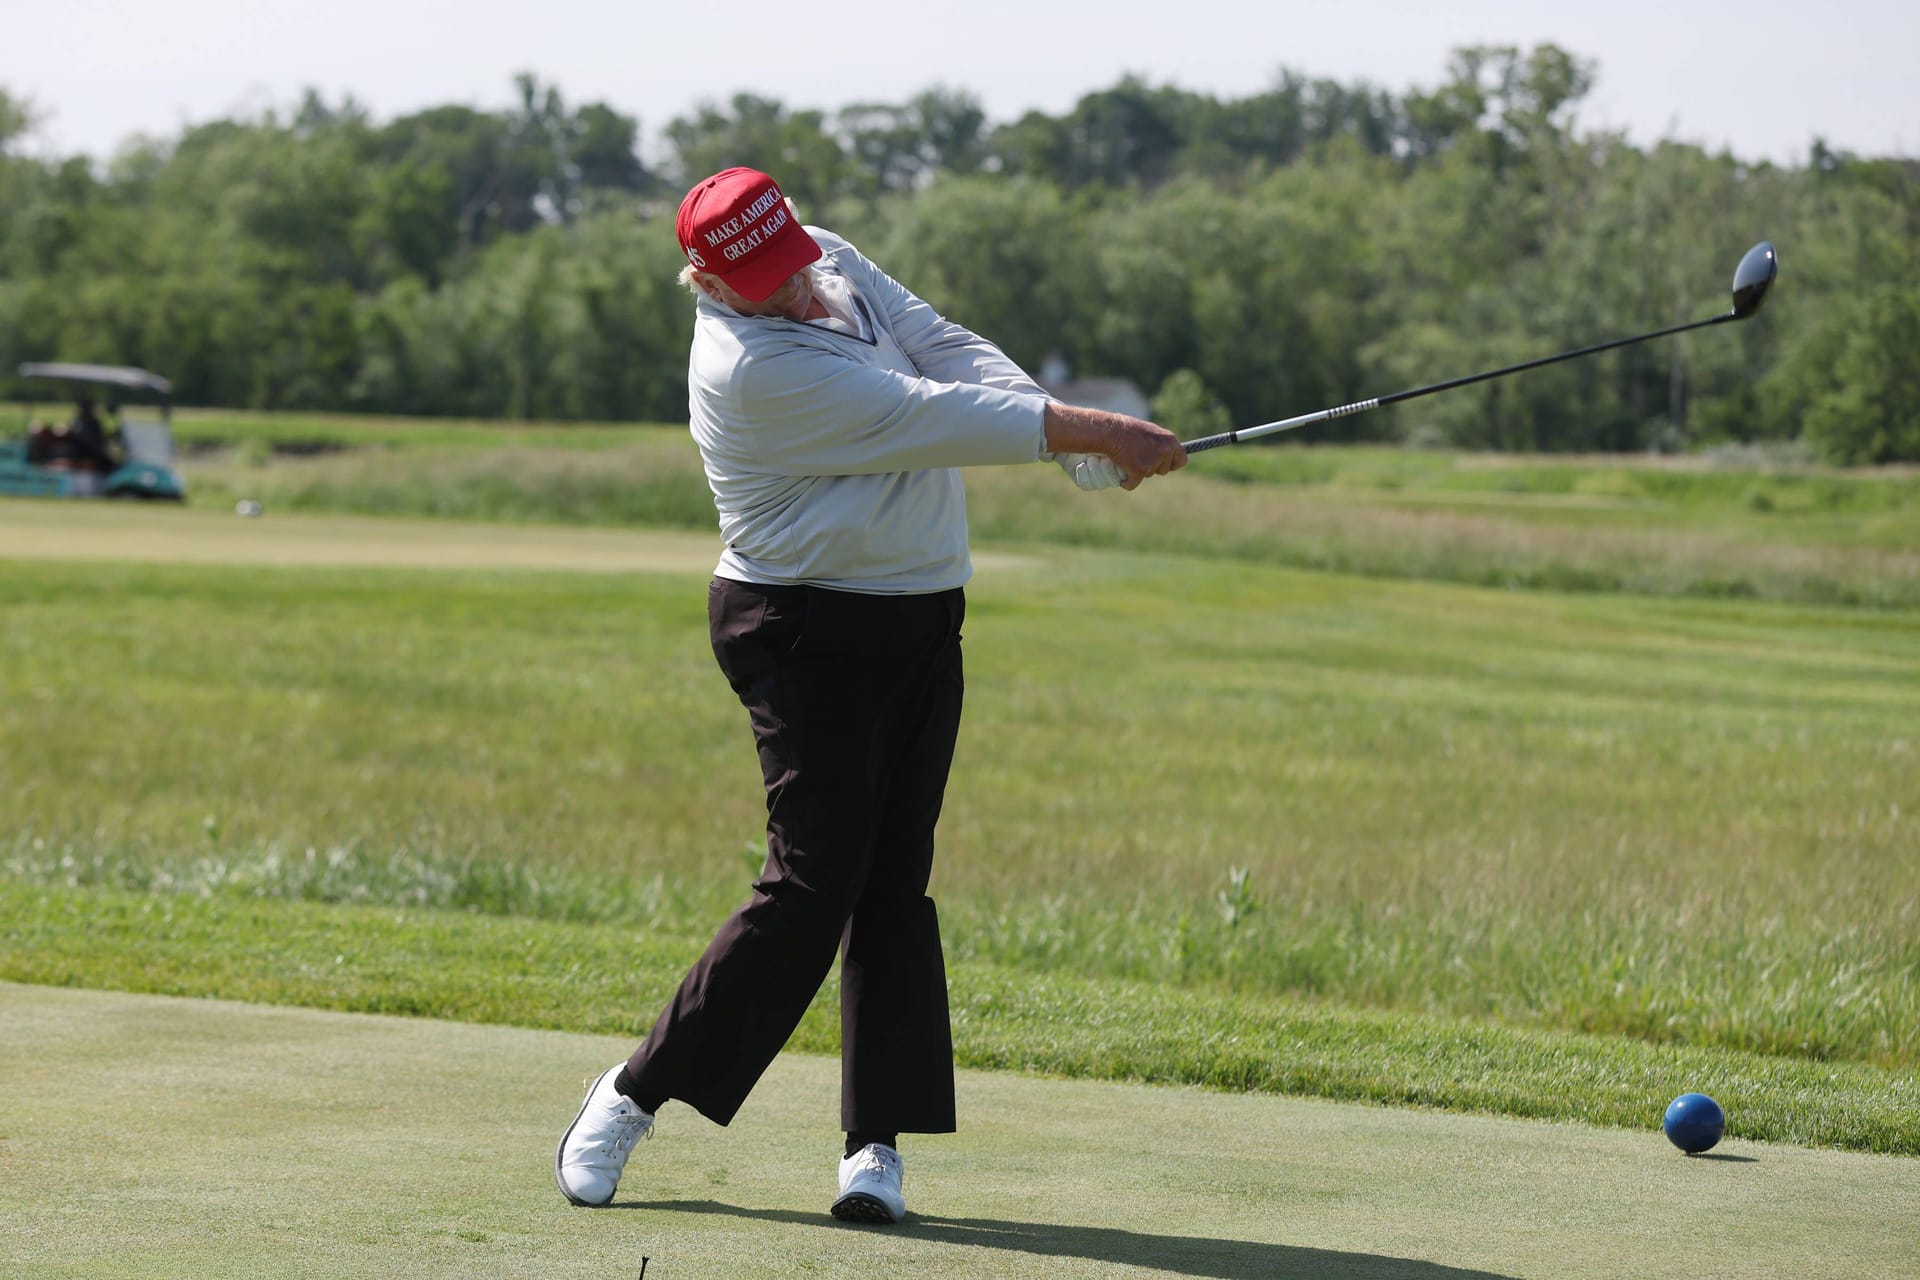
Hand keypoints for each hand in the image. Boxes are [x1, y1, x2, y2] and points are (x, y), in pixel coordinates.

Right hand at [1042, 401, 1187, 490]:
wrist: (1109, 431)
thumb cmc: (1126, 429)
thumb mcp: (1150, 432)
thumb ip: (1160, 443)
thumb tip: (1167, 454)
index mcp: (1169, 440)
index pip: (1182, 459)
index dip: (1173, 464)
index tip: (1166, 465)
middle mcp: (1164, 451)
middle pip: (1164, 470)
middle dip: (1152, 467)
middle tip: (1138, 456)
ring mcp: (1152, 462)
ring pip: (1148, 475)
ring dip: (1138, 471)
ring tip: (1128, 457)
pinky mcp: (1139, 471)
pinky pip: (1133, 484)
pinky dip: (1126, 482)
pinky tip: (1121, 472)